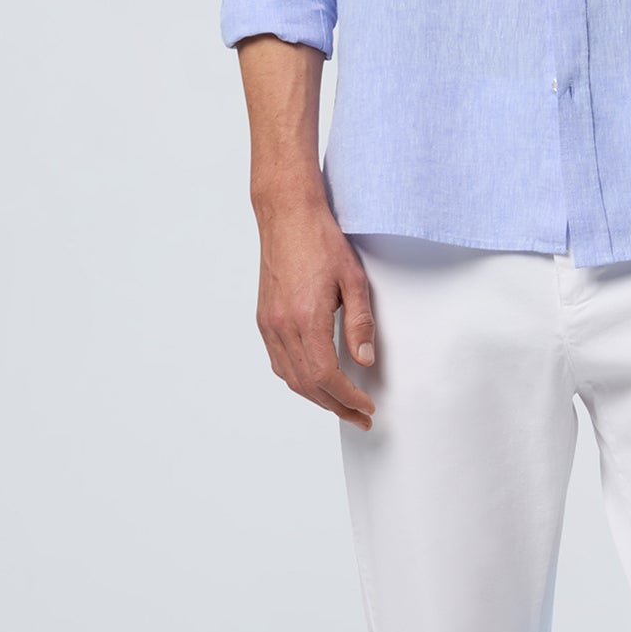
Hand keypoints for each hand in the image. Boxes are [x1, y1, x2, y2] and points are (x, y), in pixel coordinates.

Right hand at [252, 188, 376, 428]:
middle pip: (307, 384)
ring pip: (290, 377)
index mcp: (306, 319)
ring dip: (316, 396)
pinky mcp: (264, 318)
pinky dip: (297, 379)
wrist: (287, 215)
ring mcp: (269, 324)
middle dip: (336, 405)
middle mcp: (282, 326)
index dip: (348, 398)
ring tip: (341, 404)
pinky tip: (314, 380)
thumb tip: (365, 359)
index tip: (366, 406)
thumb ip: (360, 323)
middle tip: (359, 416)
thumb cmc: (321, 240)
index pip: (327, 376)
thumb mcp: (353, 280)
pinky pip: (278, 361)